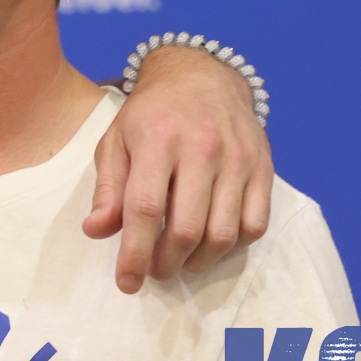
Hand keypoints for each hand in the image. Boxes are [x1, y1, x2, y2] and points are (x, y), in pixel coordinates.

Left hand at [84, 45, 271, 292]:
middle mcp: (202, 148)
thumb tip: (96, 231)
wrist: (201, 77)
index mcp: (157, 140)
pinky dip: (232, 246)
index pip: (145, 209)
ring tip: (180, 262)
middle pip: (187, 228)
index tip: (126, 283)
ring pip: (223, 233)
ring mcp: (238, 158)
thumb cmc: (151, 115)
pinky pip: (254, 224)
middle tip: (154, 272)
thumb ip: (108, 189)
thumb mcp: (115, 141)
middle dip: (166, 263)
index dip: (135, 253)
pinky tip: (211, 244)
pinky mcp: (264, 168)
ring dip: (199, 262)